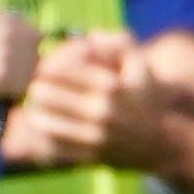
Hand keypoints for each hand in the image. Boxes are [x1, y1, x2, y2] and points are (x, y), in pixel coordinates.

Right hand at [0, 8, 42, 116]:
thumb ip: (11, 31)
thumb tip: (43, 36)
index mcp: (4, 17)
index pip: (36, 36)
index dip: (23, 53)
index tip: (2, 60)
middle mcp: (6, 30)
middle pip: (36, 54)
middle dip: (24, 68)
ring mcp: (4, 51)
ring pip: (31, 72)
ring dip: (18, 83)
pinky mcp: (2, 75)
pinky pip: (22, 88)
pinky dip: (12, 95)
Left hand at [0, 29, 163, 171]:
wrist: (159, 141)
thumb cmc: (142, 95)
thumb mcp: (139, 65)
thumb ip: (118, 43)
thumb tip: (90, 37)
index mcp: (110, 85)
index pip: (60, 71)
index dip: (46, 68)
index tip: (44, 70)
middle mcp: (101, 111)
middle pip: (44, 94)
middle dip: (37, 88)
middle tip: (35, 88)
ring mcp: (93, 136)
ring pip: (41, 122)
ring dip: (34, 113)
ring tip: (36, 108)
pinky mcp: (88, 156)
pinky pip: (50, 145)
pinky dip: (42, 137)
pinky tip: (45, 130)